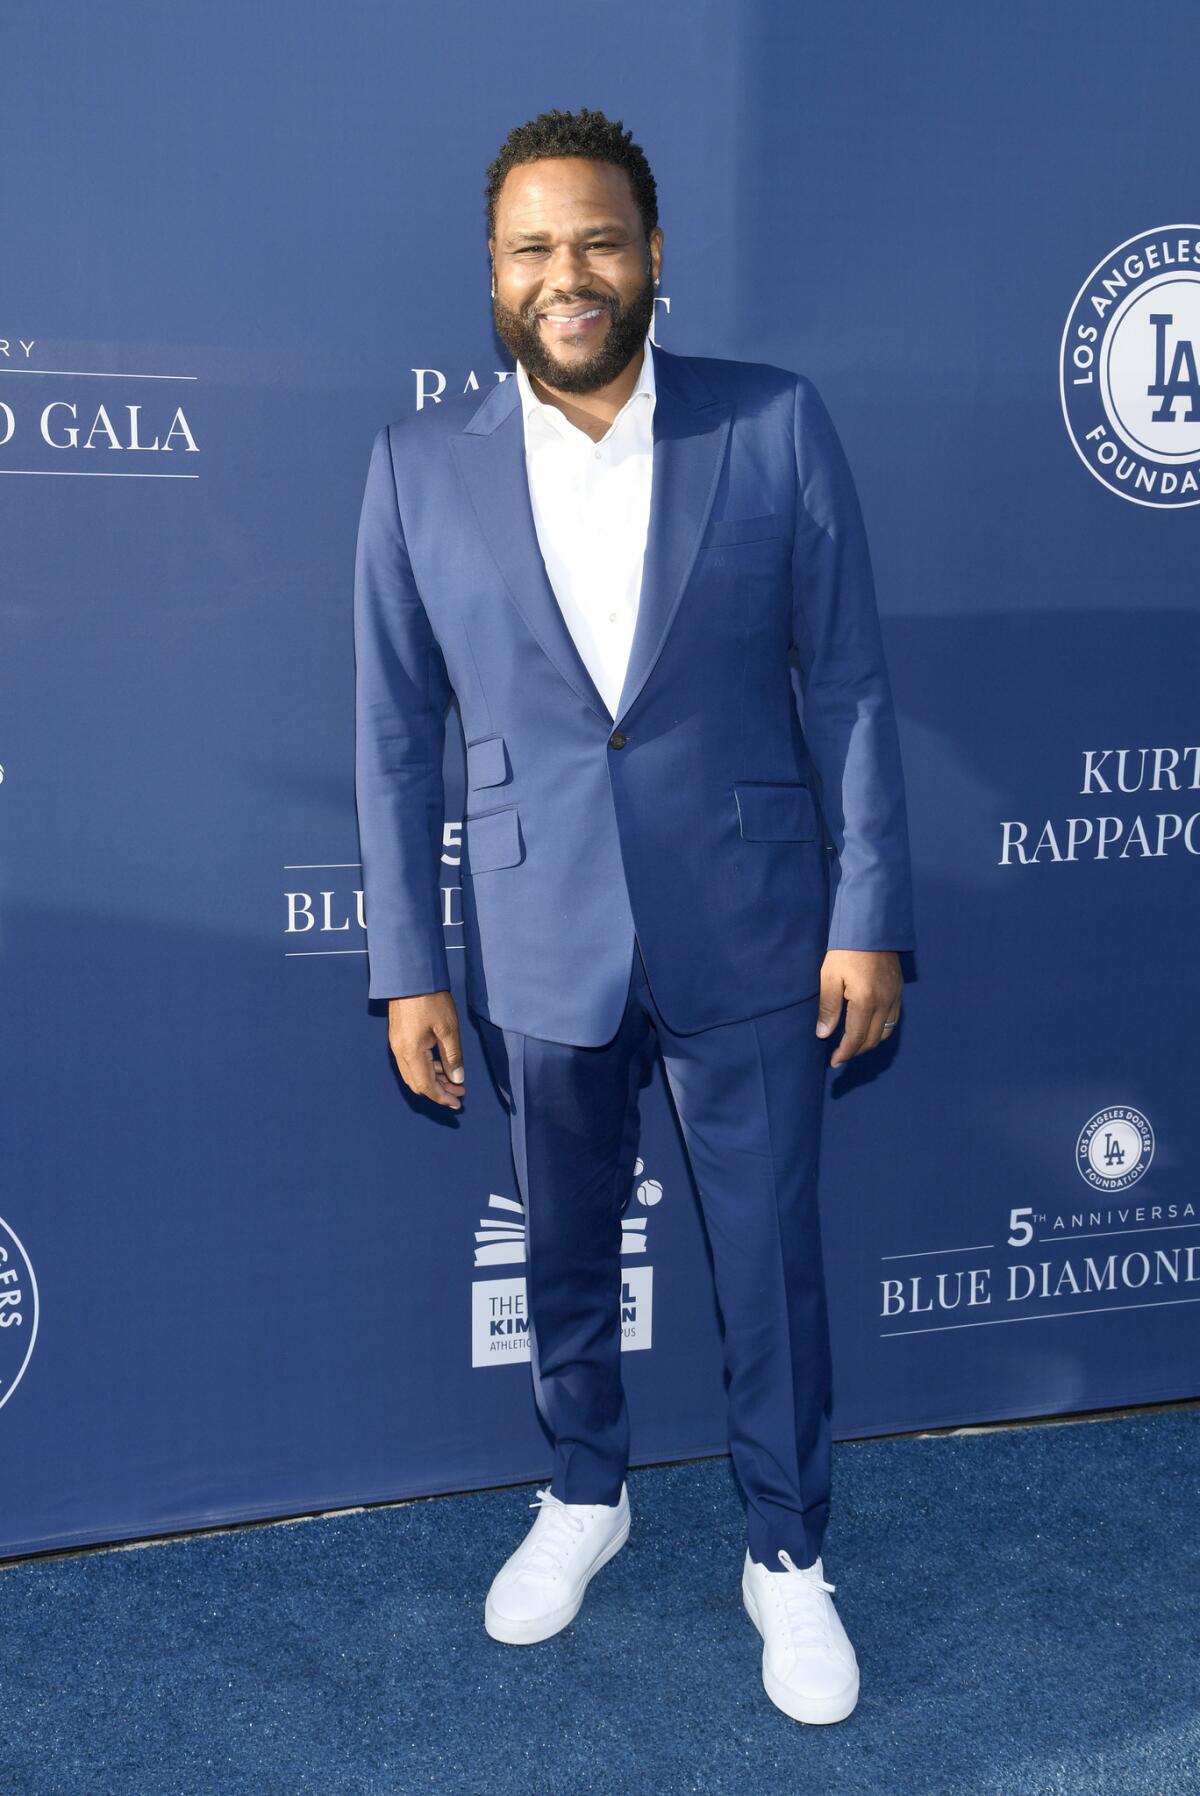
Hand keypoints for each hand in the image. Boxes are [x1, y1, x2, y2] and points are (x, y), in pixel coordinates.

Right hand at [387, 990, 465, 1109]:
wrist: (410, 976)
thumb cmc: (430, 999)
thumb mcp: (448, 1029)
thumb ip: (453, 1057)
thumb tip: (457, 1079)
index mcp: (411, 1052)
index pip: (426, 1086)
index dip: (442, 1097)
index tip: (458, 1103)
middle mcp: (399, 1052)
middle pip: (417, 1083)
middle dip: (439, 1091)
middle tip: (459, 1094)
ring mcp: (397, 1044)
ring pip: (413, 1073)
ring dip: (433, 1080)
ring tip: (455, 1081)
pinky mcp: (398, 1037)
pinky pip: (411, 1062)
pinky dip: (426, 1068)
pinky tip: (441, 1066)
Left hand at [816, 949, 902, 1066]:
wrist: (871, 927)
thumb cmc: (846, 949)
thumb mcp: (829, 976)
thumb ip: (828, 1007)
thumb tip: (824, 1034)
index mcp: (865, 1001)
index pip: (856, 1038)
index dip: (845, 1053)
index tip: (834, 1062)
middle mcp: (885, 1003)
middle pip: (873, 1039)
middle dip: (856, 1051)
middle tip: (841, 1056)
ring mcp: (895, 996)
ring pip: (886, 1032)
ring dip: (870, 1043)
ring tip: (854, 1046)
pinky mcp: (899, 990)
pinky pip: (894, 1019)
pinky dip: (882, 1030)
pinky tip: (870, 1028)